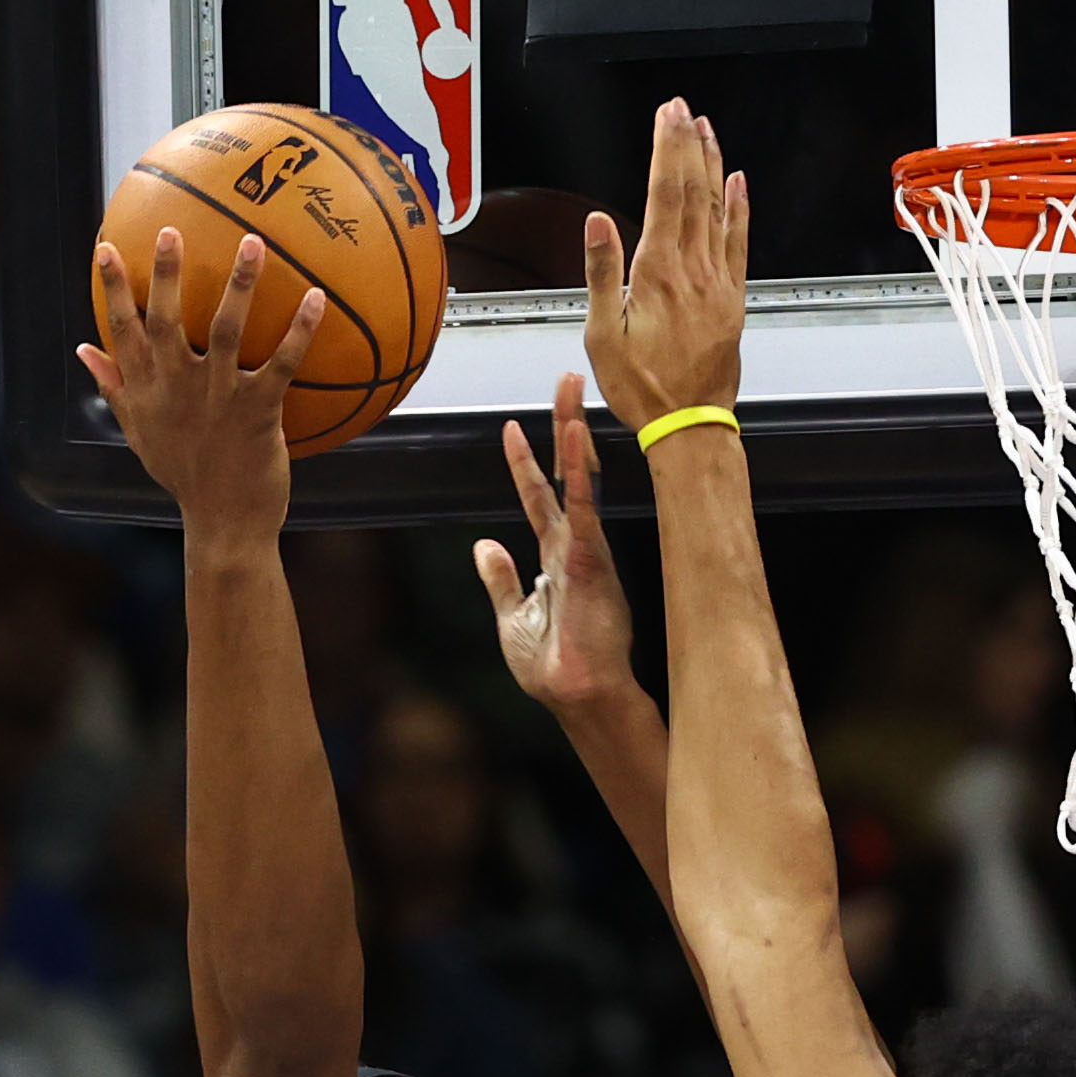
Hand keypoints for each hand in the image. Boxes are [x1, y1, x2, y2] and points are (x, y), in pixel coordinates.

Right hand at [77, 229, 321, 544]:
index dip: (112, 289)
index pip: (123, 332)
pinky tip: (316, 298)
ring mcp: (219, 398)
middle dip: (165, 274)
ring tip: (253, 242)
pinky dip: (301, 331)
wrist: (226, 525)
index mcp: (149, 391)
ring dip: (240, 284)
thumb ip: (114, 387)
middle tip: (171, 230)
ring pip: (225, 330)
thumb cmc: (184, 476)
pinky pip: (282, 363)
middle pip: (167, 321)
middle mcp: (179, 388)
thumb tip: (83, 350)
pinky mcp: (259, 412)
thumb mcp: (140, 433)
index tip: (104, 247)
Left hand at [475, 378, 639, 717]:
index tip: (512, 429)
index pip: (539, 499)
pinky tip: (574, 436)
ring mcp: (586, 547)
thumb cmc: (552, 666)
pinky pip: (583, 504)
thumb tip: (483, 546)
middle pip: (567, 474)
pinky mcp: (591, 557)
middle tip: (566, 382)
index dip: (525, 464)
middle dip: (564, 426)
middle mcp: (575, 544)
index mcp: (557, 557)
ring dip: (573, 431)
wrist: (575, 694)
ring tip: (571, 388)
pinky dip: (579, 469)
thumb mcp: (512, 617)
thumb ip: (500, 580)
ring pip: (579, 477)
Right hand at [583, 100, 748, 436]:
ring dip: (711, 166)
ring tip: (706, 130)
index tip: (666, 116)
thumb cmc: (643, 390)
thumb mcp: (603, 337)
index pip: (664, 194)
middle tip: (683, 110)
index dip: (666, 149)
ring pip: (716, 210)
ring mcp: (717, 283)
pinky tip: (737, 183)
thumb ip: (601, 274)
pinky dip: (738, 210)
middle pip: (692, 192)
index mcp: (657, 274)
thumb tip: (597, 222)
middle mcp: (692, 271)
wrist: (690, 427)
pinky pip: (738, 244)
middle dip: (686, 146)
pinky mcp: (732, 300)